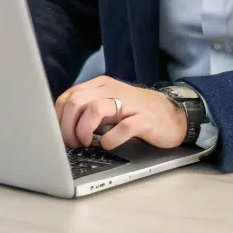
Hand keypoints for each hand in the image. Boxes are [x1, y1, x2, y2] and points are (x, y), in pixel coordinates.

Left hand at [54, 76, 186, 151]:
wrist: (174, 115)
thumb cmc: (137, 113)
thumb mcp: (109, 105)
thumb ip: (88, 110)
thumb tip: (62, 127)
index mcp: (100, 86)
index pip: (68, 97)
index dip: (58, 118)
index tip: (59, 135)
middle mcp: (112, 90)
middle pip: (76, 102)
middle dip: (67, 127)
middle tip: (72, 143)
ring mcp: (129, 104)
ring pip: (94, 110)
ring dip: (83, 131)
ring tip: (86, 143)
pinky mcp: (144, 119)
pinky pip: (122, 128)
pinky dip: (110, 140)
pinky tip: (108, 145)